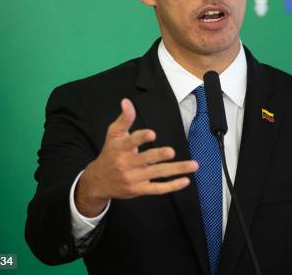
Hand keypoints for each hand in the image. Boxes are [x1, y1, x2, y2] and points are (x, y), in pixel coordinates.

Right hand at [75, 98, 197, 216]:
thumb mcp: (113, 134)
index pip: (130, 142)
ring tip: (193, 165)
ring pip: (157, 173)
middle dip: (158, 155)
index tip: (152, 134)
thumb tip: (127, 102)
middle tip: (171, 151)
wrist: (99, 181)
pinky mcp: (140, 189)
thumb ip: (124, 118)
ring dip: (176, 169)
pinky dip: (172, 186)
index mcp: (120, 148)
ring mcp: (134, 178)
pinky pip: (158, 189)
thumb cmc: (110, 153)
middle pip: (146, 159)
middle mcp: (126, 164)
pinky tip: (185, 180)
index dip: (141, 138)